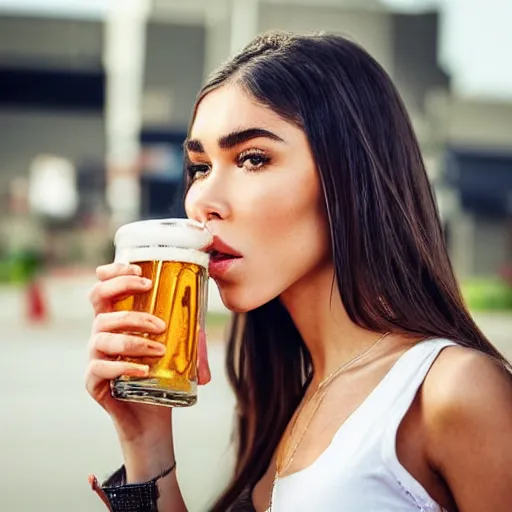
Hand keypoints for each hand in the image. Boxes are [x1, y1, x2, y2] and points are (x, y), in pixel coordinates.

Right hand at [85, 262, 210, 444]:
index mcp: (118, 319)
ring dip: (133, 337)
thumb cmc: (163, 376)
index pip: (106, 286)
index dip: (115, 272)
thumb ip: (192, 340)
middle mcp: (102, 332)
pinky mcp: (93, 381)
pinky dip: (124, 366)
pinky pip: (99, 367)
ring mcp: (95, 356)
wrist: (154, 415)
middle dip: (123, 290)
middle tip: (151, 296)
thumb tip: (204, 330)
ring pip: (102, 335)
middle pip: (98, 298)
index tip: (139, 270)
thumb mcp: (181, 352)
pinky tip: (144, 370)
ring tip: (159, 348)